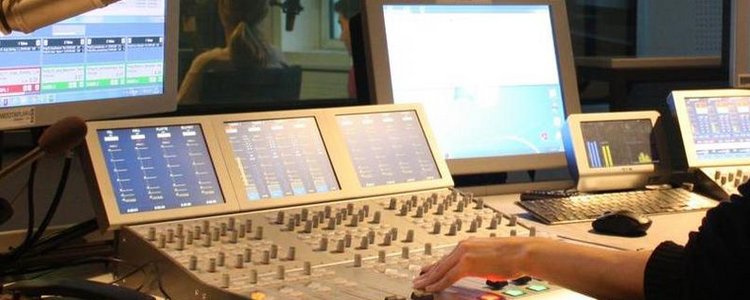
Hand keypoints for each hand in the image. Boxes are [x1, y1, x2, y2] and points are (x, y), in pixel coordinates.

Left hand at [412, 237, 534, 291]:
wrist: (522, 252)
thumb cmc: (513, 255)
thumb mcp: (491, 256)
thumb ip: (479, 261)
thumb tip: (478, 268)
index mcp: (469, 244)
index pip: (448, 257)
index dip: (436, 266)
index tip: (427, 271)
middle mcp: (464, 246)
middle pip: (441, 263)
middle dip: (428, 273)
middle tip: (418, 279)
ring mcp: (464, 254)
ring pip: (441, 269)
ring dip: (429, 279)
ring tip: (420, 285)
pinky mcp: (467, 264)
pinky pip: (448, 277)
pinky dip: (438, 283)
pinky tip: (432, 288)